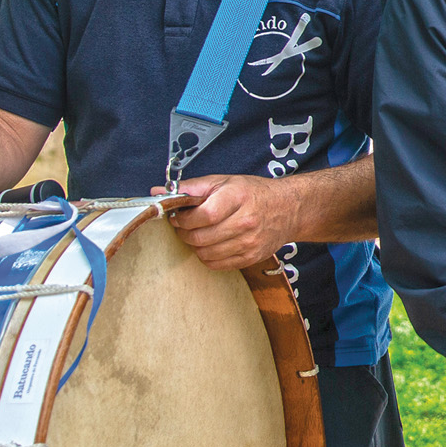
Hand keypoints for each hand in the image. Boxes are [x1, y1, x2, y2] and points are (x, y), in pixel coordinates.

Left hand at [156, 174, 296, 270]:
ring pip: (206, 253)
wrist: (288, 209)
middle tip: (184, 226)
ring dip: (195, 245)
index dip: (183, 219)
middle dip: (184, 233)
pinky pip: (217, 264)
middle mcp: (246, 221)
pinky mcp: (251, 257)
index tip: (177, 216)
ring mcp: (250, 242)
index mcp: (238, 197)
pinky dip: (207, 256)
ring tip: (198, 234)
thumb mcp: (224, 182)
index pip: (203, 215)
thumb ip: (190, 188)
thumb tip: (157, 192)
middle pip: (201, 237)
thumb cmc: (252, 193)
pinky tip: (211, 244)